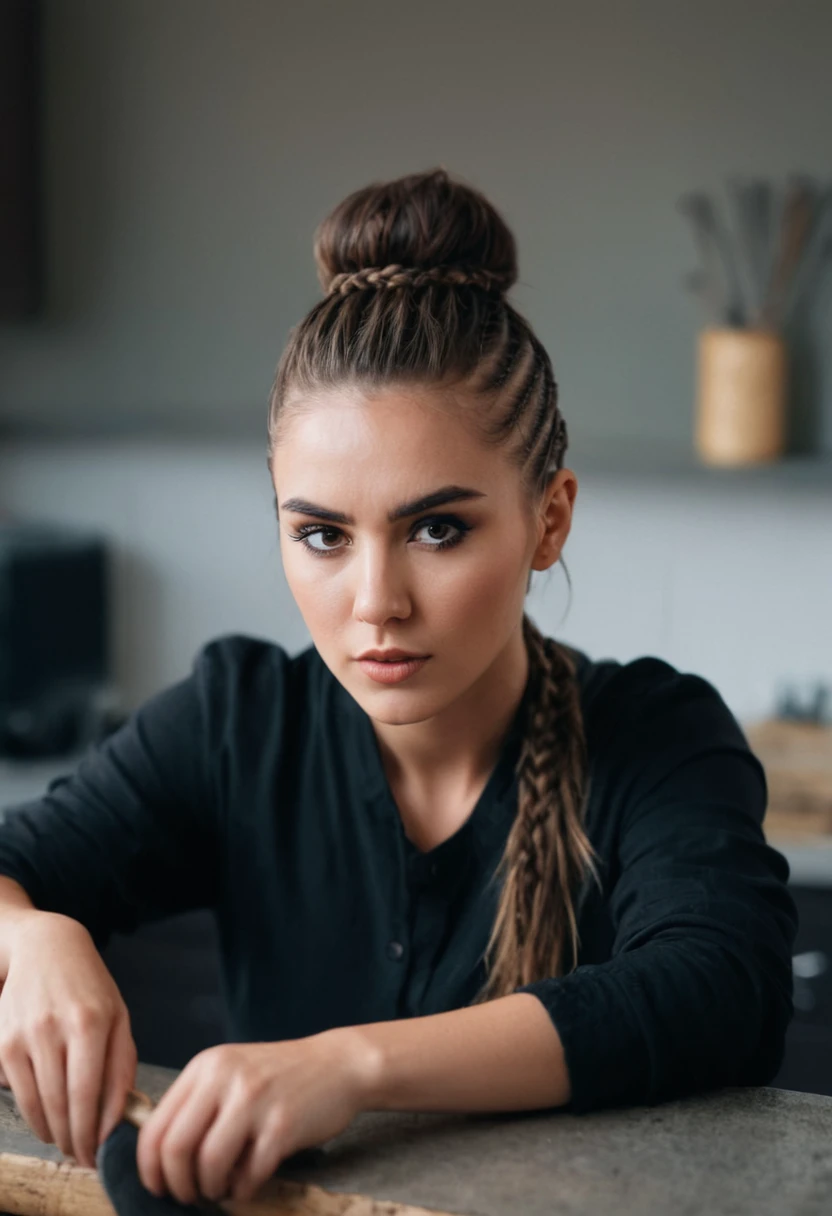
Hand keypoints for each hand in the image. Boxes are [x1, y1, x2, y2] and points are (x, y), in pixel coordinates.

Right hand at [0, 913, 136, 1167]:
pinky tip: (49, 1118)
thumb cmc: (89, 987)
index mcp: (92, 1022)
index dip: (93, 1132)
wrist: (44, 949)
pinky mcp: (3, 1044)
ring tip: (68, 1141)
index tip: (100, 1153)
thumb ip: (122, 1063)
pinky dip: (34, 1115)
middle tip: (84, 1156)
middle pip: (62, 1105)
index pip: (90, 1093)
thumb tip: (119, 1114)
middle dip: (74, 1140)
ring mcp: (24, 1036)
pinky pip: (17, 1094)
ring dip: (54, 1133)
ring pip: (38, 1105)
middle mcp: (55, 1028)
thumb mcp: (119, 1015)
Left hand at [136, 1031, 379, 1205]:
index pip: (156, 1126)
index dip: (149, 1168)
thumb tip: (161, 1158)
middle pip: (176, 1148)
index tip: (156, 1186)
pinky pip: (248, 1174)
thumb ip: (198, 1103)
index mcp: (206, 1066)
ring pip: (209, 1164)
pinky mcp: (283, 1125)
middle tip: (187, 1195)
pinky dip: (242, 1190)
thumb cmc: (279, 1076)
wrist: (336, 1064)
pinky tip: (247, 1184)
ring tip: (220, 1189)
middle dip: (176, 1185)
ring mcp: (255, 1100)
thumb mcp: (231, 1073)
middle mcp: (226, 1078)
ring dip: (210, 1189)